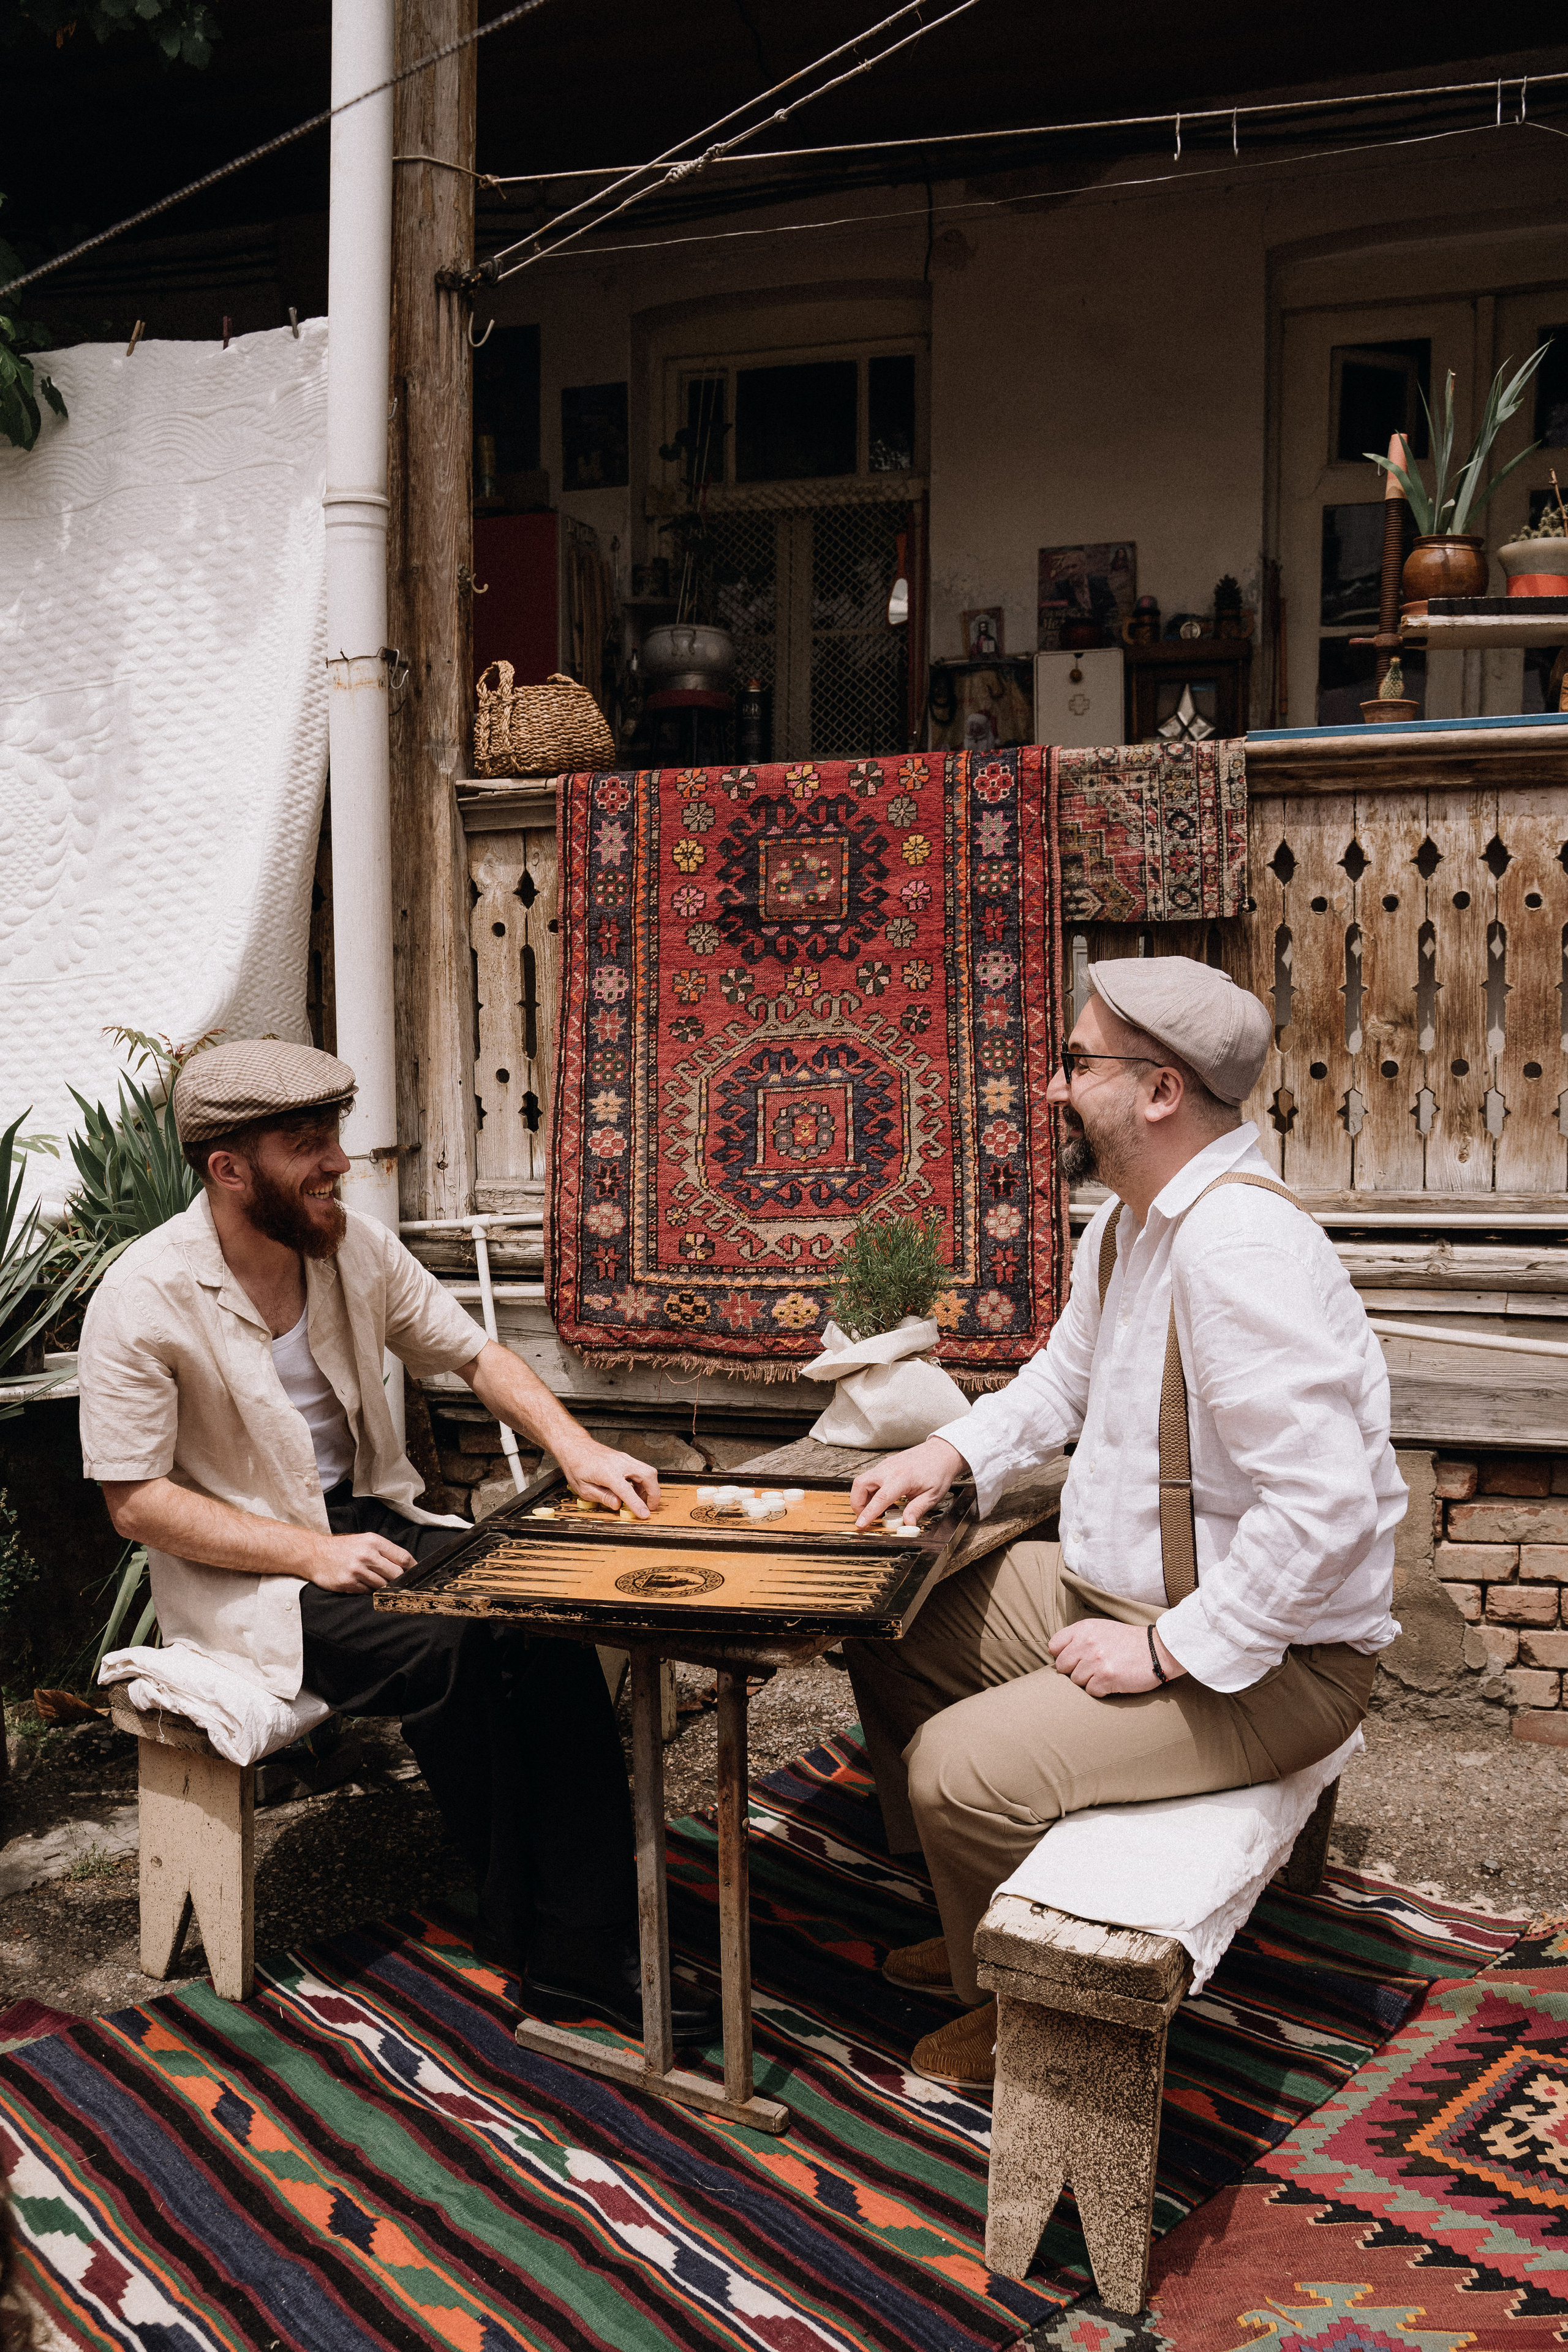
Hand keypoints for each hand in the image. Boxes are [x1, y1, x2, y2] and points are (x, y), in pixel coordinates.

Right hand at [306, 1531, 413, 1592]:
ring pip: (383, 1586)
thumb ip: (385, 1551)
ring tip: (377, 1584)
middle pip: (396, 1574)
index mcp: (374, 1542)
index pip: (403, 1557)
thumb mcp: (365, 1541)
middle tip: (397, 1584)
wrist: (315, 1554)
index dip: (413, 1568)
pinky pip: (368, 1592)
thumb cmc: (344, 1548)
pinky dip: (369, 1591)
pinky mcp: (348, 1583)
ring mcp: (357, 1569)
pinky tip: (363, 1585)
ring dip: (383, 1588)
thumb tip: (407, 1565)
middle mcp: (367, 1554)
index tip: (417, 1575)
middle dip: (399, 1581)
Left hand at [553, 1437, 660, 1519]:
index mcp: (608, 1472)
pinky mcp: (625, 1458)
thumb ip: (602, 1497)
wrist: (575, 1446)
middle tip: (650, 1507)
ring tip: (641, 1500)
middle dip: (654, 1493)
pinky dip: (644, 1481)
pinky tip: (635, 1490)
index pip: (628, 1491)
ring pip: (648, 1471)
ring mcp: (624, 1459)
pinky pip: (641, 1469)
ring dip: (650, 1487)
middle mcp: (620, 1463)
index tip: (645, 1514)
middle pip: (648, 1475)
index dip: (638, 1504)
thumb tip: (617, 1505)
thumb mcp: (584, 1488)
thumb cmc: (576, 1465)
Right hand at [851, 1437, 963, 1530]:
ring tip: (881, 1509)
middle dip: (857, 1504)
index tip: (861, 1523)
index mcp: (902, 1477)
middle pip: (860, 1485)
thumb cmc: (938, 1471)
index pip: (880, 1498)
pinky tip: (886, 1500)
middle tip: (866, 1517)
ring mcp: (885, 1465)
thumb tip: (907, 1524)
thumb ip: (917, 1510)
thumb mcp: (932, 1495)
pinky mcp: (885, 1465)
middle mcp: (889, 1469)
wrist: (941, 1452)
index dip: (868, 1512)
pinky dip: (871, 1491)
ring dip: (864, 1498)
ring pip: (862, 1481)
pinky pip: (870, 1478)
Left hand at [1047, 1618, 1183, 1697]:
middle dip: (1075, 1671)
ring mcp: (1097, 1660)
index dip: (1062, 1656)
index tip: (1075, 1659)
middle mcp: (1087, 1642)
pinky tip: (1113, 1681)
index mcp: (1084, 1628)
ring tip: (1106, 1673)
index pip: (1054, 1647)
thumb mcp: (1100, 1629)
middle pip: (1062, 1667)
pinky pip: (1091, 1691)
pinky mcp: (1107, 1678)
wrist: (1159, 1650)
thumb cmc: (1128, 1641)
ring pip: (1076, 1681)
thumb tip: (1056, 1656)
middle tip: (1093, 1668)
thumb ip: (1078, 1638)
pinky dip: (1101, 1690)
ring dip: (1090, 1681)